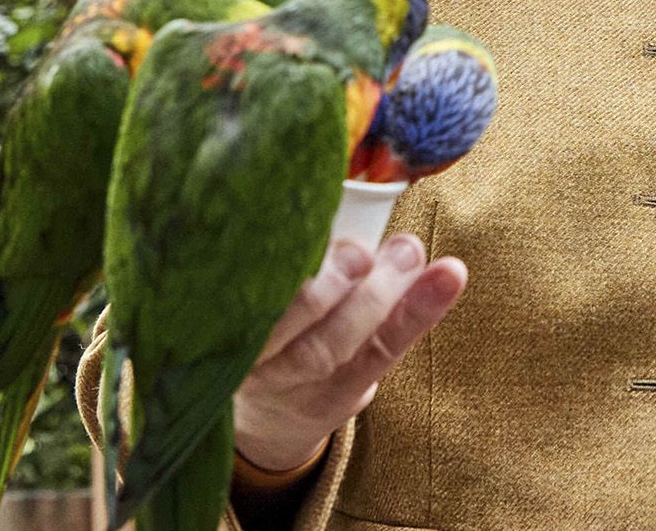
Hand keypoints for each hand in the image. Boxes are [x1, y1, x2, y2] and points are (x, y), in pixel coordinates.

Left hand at [231, 233, 466, 472]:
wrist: (234, 412)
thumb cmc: (310, 371)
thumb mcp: (353, 366)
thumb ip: (385, 320)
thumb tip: (420, 254)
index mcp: (331, 396)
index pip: (380, 353)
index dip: (416, 314)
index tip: (452, 271)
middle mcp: (286, 385)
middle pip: (327, 349)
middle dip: (371, 298)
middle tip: (406, 251)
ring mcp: (238, 365)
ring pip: (276, 329)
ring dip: (318, 288)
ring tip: (354, 253)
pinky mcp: (203, 340)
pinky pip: (227, 309)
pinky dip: (256, 279)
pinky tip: (285, 243)